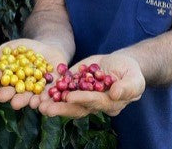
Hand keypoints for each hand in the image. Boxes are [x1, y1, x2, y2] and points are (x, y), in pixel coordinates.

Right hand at [0, 38, 68, 110]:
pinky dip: (43, 103)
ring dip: (24, 102)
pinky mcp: (50, 93)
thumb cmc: (26, 49)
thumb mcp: (11, 48)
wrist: (49, 48)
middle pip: (13, 94)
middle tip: (2, 95)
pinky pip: (47, 100)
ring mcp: (36, 93)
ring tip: (18, 103)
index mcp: (10, 80)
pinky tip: (40, 104)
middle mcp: (21, 90)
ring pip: (29, 100)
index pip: (1, 81)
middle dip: (7, 95)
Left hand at [30, 53, 144, 117]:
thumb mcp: (134, 78)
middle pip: (76, 108)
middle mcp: (93, 103)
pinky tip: (37, 92)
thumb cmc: (131, 72)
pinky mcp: (74, 85)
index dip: (82, 99)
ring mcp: (82, 96)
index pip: (94, 101)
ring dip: (51, 103)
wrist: (120, 63)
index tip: (69, 97)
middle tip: (45, 108)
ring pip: (66, 102)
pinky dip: (49, 92)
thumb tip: (115, 93)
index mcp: (109, 103)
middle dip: (60, 108)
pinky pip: (61, 90)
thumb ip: (127, 87)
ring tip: (37, 104)